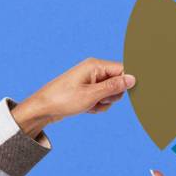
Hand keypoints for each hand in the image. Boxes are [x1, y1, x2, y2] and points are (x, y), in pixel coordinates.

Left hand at [11, 59, 135, 138]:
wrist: (42, 110)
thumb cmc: (63, 100)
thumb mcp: (91, 95)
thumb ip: (114, 86)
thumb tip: (133, 79)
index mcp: (95, 66)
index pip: (123, 70)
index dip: (127, 82)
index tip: (129, 93)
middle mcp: (94, 70)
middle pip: (119, 83)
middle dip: (112, 95)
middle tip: (98, 100)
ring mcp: (91, 80)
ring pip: (111, 93)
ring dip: (104, 102)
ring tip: (89, 105)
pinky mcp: (88, 90)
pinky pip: (102, 98)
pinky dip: (97, 105)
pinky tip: (86, 108)